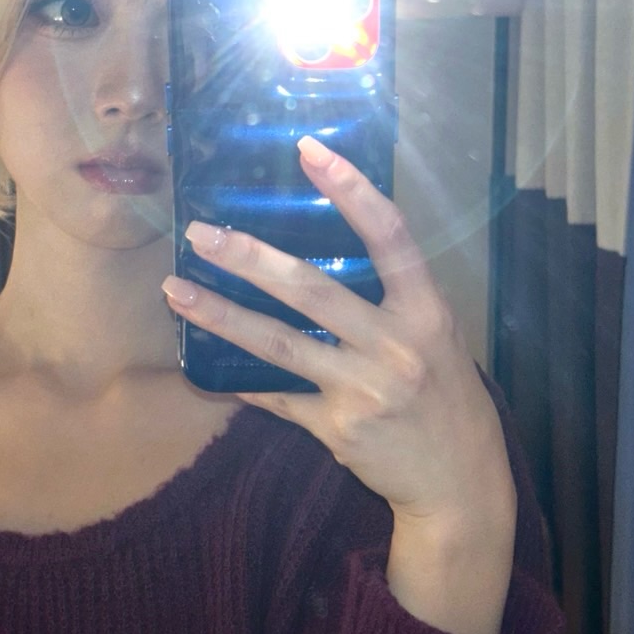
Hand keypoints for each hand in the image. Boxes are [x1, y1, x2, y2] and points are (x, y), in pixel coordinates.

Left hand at [161, 136, 516, 633]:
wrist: (458, 482)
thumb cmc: (446, 397)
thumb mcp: (439, 336)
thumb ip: (396, 296)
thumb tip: (339, 241)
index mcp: (426, 312)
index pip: (390, 237)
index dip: (351, 191)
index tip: (309, 150)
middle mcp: (395, 346)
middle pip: (311, 290)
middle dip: (249, 258)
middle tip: (200, 232)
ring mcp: (363, 390)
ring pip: (278, 344)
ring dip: (220, 314)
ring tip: (174, 289)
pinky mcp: (336, 428)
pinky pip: (274, 397)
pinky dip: (236, 382)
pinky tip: (198, 368)